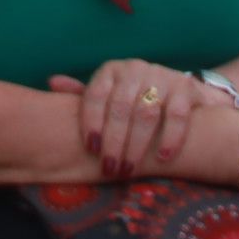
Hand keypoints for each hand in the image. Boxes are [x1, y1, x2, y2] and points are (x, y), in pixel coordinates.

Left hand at [49, 61, 203, 179]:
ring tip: (129, 169)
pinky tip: (163, 158)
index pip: (96, 94)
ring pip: (146, 112)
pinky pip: (176, 115)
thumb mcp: (110, 94)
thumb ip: (84, 94)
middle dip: (114, 141)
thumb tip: (52, 83)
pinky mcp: (185, 87)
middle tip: (109, 168)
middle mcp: (134, 69)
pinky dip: (170, 137)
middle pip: (120, 107)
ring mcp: (161, 76)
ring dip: (136, 144)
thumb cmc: (135, 99)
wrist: (181, 91)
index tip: (91, 148)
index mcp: (111, 71)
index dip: (91, 121)